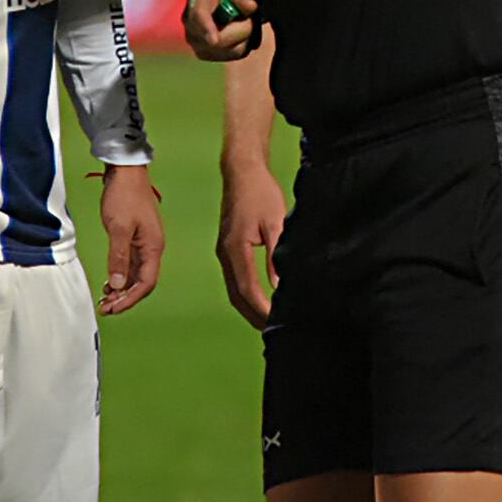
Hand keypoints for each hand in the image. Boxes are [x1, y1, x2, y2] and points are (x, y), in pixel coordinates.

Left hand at [99, 165, 163, 314]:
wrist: (125, 170)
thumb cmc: (124, 195)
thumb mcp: (118, 228)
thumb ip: (119, 258)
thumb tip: (119, 285)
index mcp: (153, 247)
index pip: (146, 284)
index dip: (130, 299)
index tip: (113, 308)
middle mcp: (152, 247)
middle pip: (142, 282)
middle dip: (125, 298)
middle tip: (105, 307)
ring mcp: (144, 242)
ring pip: (136, 274)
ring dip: (122, 288)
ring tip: (106, 298)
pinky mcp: (136, 236)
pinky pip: (131, 263)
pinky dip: (121, 274)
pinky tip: (110, 281)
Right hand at [183, 0, 258, 61]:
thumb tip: (250, 7)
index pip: (198, 15)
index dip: (206, 28)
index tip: (214, 40)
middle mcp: (190, 22)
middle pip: (216, 39)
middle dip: (242, 29)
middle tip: (251, 15)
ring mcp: (195, 40)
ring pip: (228, 49)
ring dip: (244, 37)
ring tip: (242, 20)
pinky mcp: (204, 53)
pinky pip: (233, 55)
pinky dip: (242, 44)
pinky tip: (237, 31)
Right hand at [216, 162, 285, 328]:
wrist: (242, 171)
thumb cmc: (260, 192)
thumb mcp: (276, 222)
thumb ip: (276, 255)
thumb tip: (279, 284)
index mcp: (235, 248)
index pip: (248, 288)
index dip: (262, 309)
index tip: (276, 321)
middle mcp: (225, 252)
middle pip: (236, 295)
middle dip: (253, 315)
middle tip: (271, 330)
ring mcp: (223, 250)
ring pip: (232, 288)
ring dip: (248, 306)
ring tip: (265, 320)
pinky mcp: (226, 246)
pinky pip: (233, 278)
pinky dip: (244, 293)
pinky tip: (256, 297)